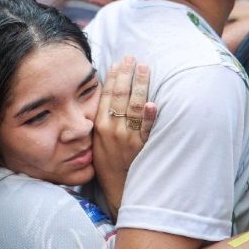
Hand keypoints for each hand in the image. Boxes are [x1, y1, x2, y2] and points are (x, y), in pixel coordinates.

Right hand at [93, 57, 157, 215]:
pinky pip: (145, 130)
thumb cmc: (108, 164)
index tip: (118, 63)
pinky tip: (151, 104)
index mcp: (99, 127)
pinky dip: (148, 117)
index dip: (112, 78)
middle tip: (132, 58)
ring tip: (145, 68)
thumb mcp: (97, 142)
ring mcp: (127, 139)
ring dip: (139, 86)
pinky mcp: (141, 148)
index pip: (106, 97)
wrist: (119, 190)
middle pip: (119, 97)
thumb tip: (106, 101)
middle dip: (126, 76)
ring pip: (133, 107)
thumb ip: (101, 122)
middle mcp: (112, 131)